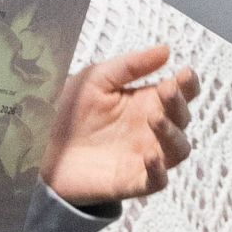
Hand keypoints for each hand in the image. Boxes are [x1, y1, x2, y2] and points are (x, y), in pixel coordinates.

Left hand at [44, 47, 197, 206]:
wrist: (44, 150)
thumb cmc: (71, 112)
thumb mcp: (96, 79)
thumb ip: (130, 66)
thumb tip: (167, 51)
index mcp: (148, 102)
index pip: (181, 93)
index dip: (188, 84)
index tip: (184, 74)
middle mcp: (153, 130)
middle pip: (183, 118)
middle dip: (179, 104)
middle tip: (165, 91)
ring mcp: (146, 156)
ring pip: (178, 150)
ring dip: (172, 134)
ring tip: (155, 119)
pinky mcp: (132, 181)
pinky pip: (157, 181)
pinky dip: (159, 171)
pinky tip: (149, 157)